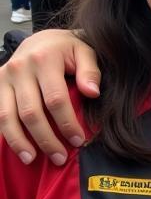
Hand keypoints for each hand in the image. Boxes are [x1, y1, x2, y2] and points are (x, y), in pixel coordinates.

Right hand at [0, 30, 100, 164]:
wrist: (41, 39)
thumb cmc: (68, 49)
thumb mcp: (85, 51)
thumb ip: (90, 71)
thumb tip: (92, 93)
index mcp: (45, 60)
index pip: (55, 99)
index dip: (66, 123)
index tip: (78, 141)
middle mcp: (20, 68)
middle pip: (31, 112)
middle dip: (45, 139)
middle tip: (59, 157)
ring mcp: (4, 76)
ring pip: (8, 117)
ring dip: (19, 142)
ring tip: (32, 159)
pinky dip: (5, 133)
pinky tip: (15, 147)